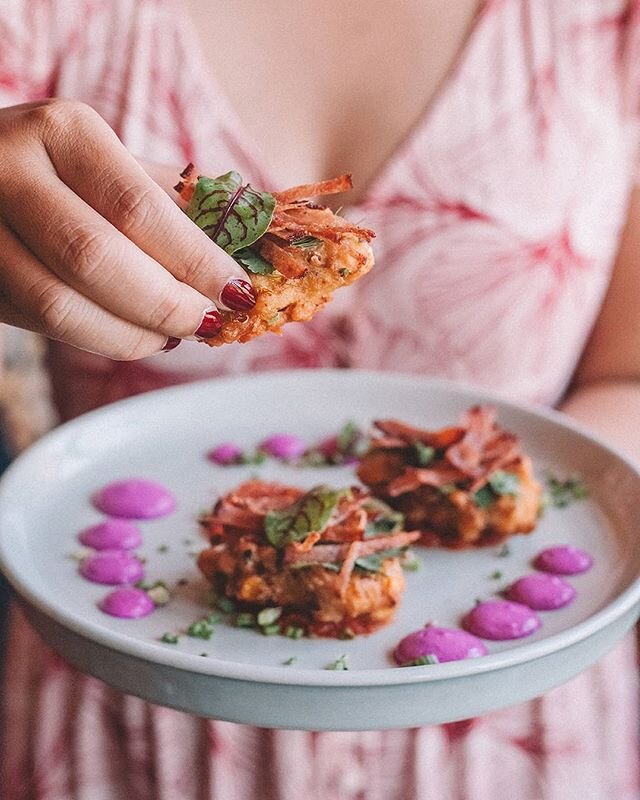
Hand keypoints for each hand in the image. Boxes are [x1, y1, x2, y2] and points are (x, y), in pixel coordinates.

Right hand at [0, 99, 255, 358]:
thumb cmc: (67, 168)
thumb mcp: (118, 165)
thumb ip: (176, 204)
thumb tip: (255, 248)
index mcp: (62, 131)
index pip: (138, 209)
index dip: (195, 262)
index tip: (239, 292)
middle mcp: (8, 169)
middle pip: (95, 259)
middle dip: (165, 305)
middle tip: (208, 323)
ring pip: (59, 305)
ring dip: (131, 334)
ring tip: (173, 334)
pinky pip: (39, 324)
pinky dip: (97, 338)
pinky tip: (133, 333)